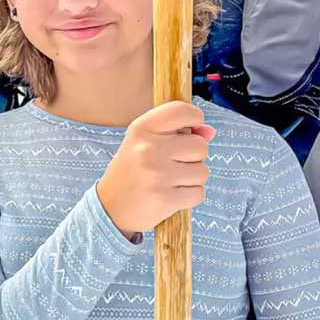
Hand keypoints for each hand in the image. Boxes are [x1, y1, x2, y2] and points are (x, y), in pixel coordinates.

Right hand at [96, 101, 214, 237]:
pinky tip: (172, 195)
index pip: (182, 111)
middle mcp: (148, 148)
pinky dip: (190, 197)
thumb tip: (210, 132)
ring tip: (171, 181)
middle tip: (173, 164)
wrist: (110, 208)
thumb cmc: (134, 170)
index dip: (195, 118)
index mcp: (142, 128)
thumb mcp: (146, 142)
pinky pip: (198, 193)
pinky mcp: (165, 199)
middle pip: (200, 146)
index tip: (190, 129)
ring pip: (202, 171)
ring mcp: (157, 175)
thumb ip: (178, 131)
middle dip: (194, 157)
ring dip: (192, 179)